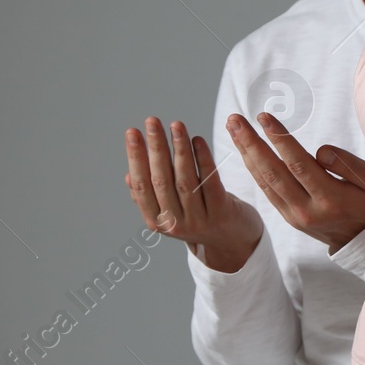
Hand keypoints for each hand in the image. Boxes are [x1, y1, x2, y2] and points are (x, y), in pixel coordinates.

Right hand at [124, 116, 262, 271]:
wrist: (234, 243)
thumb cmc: (199, 218)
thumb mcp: (171, 212)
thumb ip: (153, 197)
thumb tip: (130, 176)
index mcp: (157, 222)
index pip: (142, 186)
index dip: (136, 158)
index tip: (132, 132)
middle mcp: (176, 223)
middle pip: (162, 180)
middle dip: (155, 148)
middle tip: (152, 121)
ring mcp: (199, 220)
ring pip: (185, 179)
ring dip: (179, 149)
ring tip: (175, 125)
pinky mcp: (222, 212)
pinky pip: (210, 181)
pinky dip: (203, 159)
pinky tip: (197, 140)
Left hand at [226, 112, 364, 252]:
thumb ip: (348, 164)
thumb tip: (319, 151)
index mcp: (332, 200)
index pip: (299, 165)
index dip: (279, 139)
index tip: (264, 117)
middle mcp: (308, 211)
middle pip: (273, 173)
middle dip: (251, 143)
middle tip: (234, 119)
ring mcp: (295, 217)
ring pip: (265, 182)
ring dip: (246, 153)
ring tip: (233, 127)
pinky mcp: (288, 217)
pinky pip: (266, 190)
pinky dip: (252, 168)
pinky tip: (244, 149)